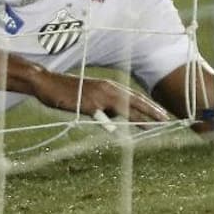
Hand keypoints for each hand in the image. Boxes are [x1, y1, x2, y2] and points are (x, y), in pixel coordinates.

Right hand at [32, 70, 169, 122]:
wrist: (47, 83)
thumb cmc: (67, 91)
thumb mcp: (90, 98)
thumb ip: (104, 106)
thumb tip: (116, 120)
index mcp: (109, 86)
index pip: (134, 96)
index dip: (150, 105)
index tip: (162, 113)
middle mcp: (107, 89)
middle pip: (134, 101)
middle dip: (152, 111)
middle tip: (166, 120)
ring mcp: (98, 96)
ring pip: (123, 108)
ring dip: (139, 118)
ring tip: (152, 127)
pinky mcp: (87, 104)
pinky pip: (102, 116)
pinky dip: (109, 123)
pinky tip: (117, 131)